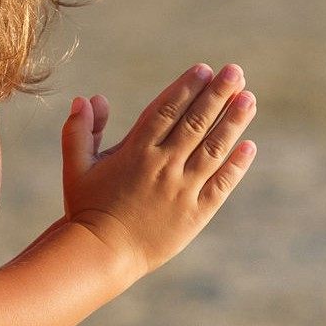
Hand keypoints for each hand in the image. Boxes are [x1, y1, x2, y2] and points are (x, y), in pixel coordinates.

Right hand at [60, 62, 258, 279]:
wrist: (102, 255)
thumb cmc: (86, 209)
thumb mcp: (76, 167)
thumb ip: (79, 130)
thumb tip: (88, 98)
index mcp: (136, 152)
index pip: (167, 110)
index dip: (188, 87)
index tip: (206, 69)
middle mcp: (163, 167)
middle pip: (196, 123)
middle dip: (218, 94)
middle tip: (236, 72)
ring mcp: (182, 190)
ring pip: (214, 150)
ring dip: (233, 123)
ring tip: (249, 99)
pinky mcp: (195, 214)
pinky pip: (221, 185)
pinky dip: (236, 165)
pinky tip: (250, 146)